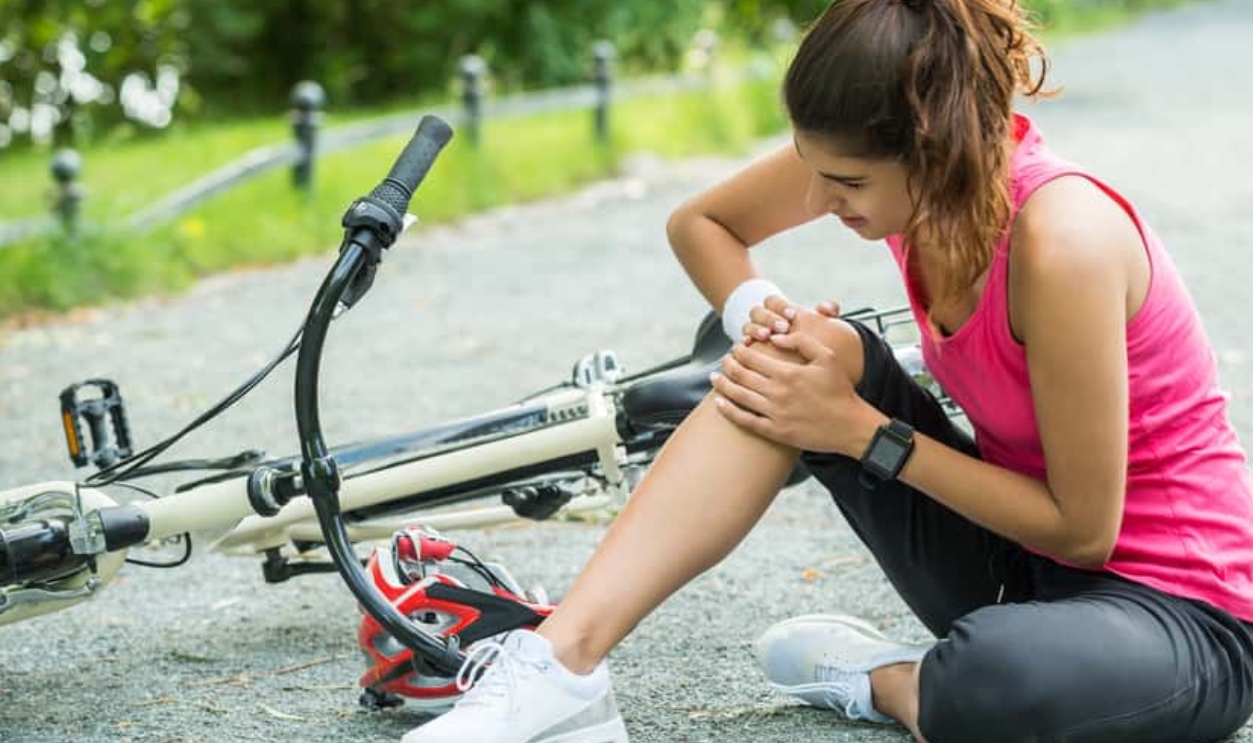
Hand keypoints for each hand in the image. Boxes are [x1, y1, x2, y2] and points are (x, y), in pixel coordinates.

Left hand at [711, 331, 886, 455]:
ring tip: (714, 377)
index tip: (736, 347)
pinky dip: (729, 411)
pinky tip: (719, 403)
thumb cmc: (840, 389)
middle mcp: (777, 393)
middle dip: (727, 364)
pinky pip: (745, 420)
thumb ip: (800, 341)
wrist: (850, 426)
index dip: (739, 351)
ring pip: (739, 396)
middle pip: (741, 375)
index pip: (752, 358)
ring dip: (722, 384)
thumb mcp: (827, 357)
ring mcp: (775, 413)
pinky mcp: (775, 431)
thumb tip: (774, 337)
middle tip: (723, 360)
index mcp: (788, 373)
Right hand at [743, 296, 844, 348]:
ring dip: (756, 329)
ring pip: (748, 326)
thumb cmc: (811, 338)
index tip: (792, 315)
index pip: (772, 301)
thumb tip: (829, 308)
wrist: (799, 362)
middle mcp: (763, 321)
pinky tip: (749, 345)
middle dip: (769, 318)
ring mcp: (753, 335)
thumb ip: (826, 312)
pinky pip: (742, 343)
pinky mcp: (748, 350)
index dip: (780, 306)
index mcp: (777, 311)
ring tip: (766, 336)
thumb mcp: (819, 324)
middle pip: (757, 312)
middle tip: (783, 327)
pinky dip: (744, 343)